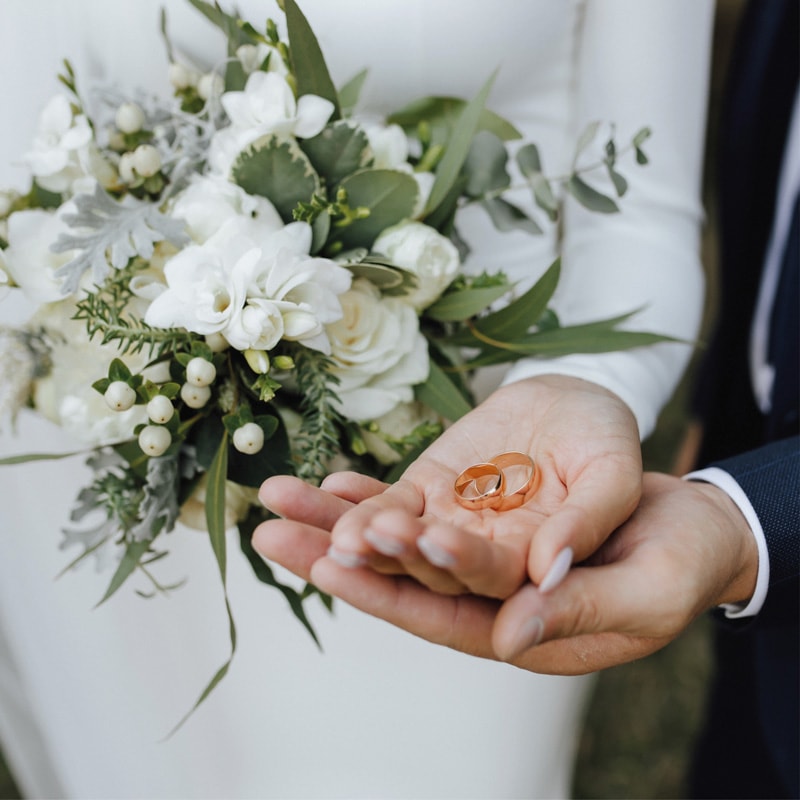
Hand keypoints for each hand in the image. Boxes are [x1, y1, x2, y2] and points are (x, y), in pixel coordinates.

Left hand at [254, 472, 758, 673]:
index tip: (341, 558)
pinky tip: (330, 479)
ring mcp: (473, 542)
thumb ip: (580, 604)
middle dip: (334, 554)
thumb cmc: (672, 564)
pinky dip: (373, 491)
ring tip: (275, 495)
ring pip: (394, 535)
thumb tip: (513, 628)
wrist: (681, 517)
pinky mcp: (475, 507)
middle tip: (269, 533)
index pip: (444, 613)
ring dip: (333, 517)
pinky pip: (416, 501)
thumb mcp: (643, 591)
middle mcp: (482, 590)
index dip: (393, 588)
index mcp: (518, 626)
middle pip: (397, 576)